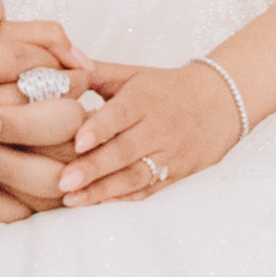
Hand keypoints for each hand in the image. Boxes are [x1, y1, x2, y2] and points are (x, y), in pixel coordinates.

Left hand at [54, 51, 251, 205]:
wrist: (219, 102)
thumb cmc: (164, 88)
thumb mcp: (133, 74)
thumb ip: (95, 74)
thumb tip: (56, 72)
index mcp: (144, 98)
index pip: (121, 114)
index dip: (100, 128)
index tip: (77, 142)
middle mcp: (158, 127)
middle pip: (125, 150)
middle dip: (94, 168)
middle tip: (63, 181)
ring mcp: (170, 153)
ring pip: (136, 175)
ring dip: (104, 190)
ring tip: (73, 200)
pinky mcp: (177, 174)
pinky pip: (150, 189)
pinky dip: (126, 199)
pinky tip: (101, 204)